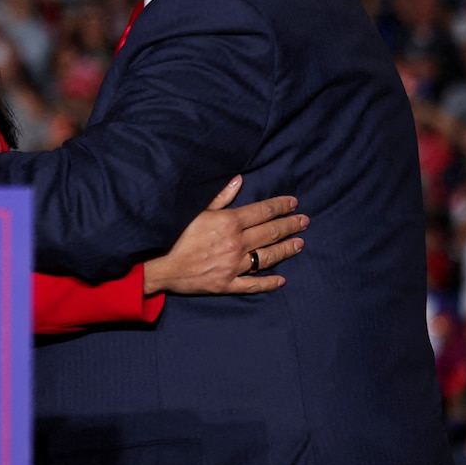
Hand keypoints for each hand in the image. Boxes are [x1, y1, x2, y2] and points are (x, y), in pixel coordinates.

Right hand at [142, 175, 307, 295]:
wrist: (160, 266)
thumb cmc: (176, 235)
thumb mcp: (197, 210)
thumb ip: (220, 197)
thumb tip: (239, 180)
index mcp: (230, 222)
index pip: (263, 212)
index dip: (280, 206)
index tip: (294, 203)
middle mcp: (237, 243)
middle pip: (270, 232)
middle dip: (290, 225)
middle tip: (304, 221)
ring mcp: (234, 265)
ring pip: (267, 257)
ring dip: (285, 249)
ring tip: (299, 244)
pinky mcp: (228, 283)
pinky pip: (253, 284)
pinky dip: (268, 283)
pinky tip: (281, 280)